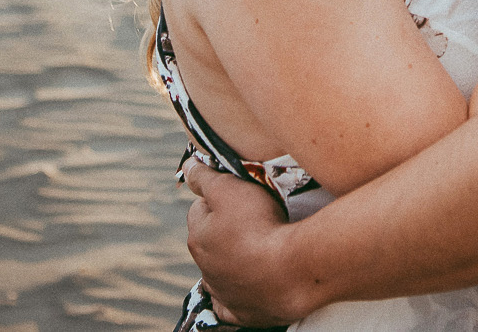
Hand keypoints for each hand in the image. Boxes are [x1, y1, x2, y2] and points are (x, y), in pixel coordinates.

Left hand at [182, 158, 312, 326]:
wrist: (289, 271)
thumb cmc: (259, 225)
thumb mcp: (230, 188)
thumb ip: (205, 177)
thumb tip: (187, 166)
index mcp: (197, 237)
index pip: (199, 209)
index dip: (219, 198)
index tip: (240, 195)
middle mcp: (205, 267)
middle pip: (210, 240)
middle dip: (224, 229)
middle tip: (254, 218)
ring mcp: (223, 292)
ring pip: (221, 271)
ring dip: (232, 260)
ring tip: (259, 248)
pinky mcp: (242, 312)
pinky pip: (230, 305)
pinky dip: (235, 295)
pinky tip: (247, 286)